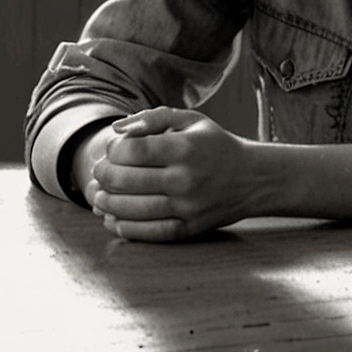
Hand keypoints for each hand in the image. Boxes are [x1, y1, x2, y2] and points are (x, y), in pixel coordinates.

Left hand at [87, 107, 264, 241]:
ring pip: (132, 209)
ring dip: (106, 203)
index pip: (133, 150)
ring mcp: (187, 207)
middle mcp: (186, 178)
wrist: (252, 178)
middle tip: (98, 172)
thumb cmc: (214, 145)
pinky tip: (113, 219)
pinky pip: (148, 232)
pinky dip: (124, 227)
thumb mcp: (190, 120)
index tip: (111, 150)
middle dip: (103, 175)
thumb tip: (116, 130)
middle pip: (126, 180)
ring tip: (99, 196)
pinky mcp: (189, 228)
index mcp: (185, 147)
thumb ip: (152, 118)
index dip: (112, 150)